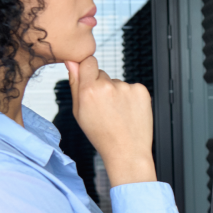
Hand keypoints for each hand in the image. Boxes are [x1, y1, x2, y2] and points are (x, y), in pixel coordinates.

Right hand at [64, 57, 156, 186]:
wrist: (127, 151)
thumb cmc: (101, 135)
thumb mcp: (79, 112)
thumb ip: (75, 84)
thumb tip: (71, 62)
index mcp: (89, 90)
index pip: (87, 61)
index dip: (87, 69)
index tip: (89, 79)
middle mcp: (108, 86)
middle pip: (102, 74)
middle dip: (101, 86)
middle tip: (104, 108)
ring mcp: (127, 88)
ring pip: (117, 83)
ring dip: (116, 94)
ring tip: (117, 114)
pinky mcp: (141, 91)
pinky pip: (132, 88)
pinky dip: (130, 98)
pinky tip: (128, 112)